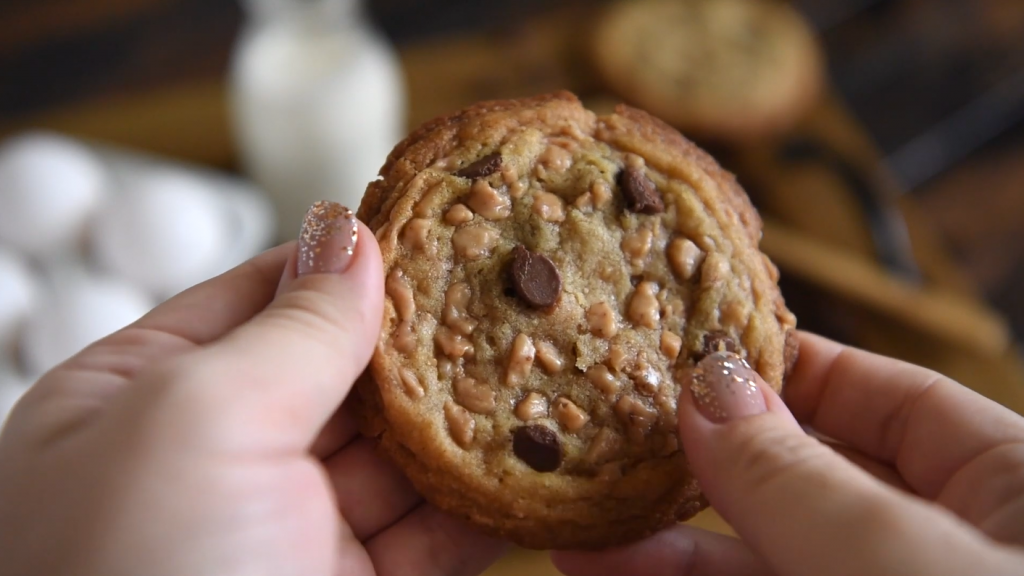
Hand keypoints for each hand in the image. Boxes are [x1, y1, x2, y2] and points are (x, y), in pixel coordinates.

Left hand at [0, 201, 505, 575]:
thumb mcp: (195, 423)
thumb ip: (290, 330)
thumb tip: (351, 236)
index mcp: (140, 400)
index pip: (260, 296)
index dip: (347, 261)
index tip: (435, 224)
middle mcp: (215, 462)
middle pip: (343, 371)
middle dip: (426, 336)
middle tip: (513, 282)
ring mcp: (290, 534)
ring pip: (401, 452)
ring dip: (472, 413)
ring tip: (549, 352)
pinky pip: (437, 529)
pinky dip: (491, 495)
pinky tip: (542, 450)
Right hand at [554, 331, 1023, 574]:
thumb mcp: (899, 558)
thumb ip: (797, 477)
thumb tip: (706, 388)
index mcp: (1012, 489)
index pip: (890, 399)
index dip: (788, 370)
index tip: (691, 352)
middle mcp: (949, 547)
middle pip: (808, 479)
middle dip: (702, 462)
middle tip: (608, 433)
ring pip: (765, 555)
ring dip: (666, 544)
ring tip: (576, 520)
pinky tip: (603, 569)